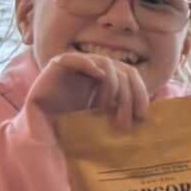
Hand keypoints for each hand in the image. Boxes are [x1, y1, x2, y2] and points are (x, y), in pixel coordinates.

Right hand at [28, 50, 150, 129]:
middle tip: (125, 121)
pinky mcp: (58, 64)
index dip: (140, 92)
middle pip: (122, 71)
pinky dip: (90, 66)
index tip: (144, 115)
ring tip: (106, 110)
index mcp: (105, 78)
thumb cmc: (71, 128)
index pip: (130, 76)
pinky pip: (77, 58)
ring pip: (106, 64)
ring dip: (112, 87)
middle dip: (128, 96)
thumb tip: (150, 119)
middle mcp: (93, 69)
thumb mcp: (102, 120)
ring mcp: (77, 64)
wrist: (40, 131)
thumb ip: (120, 113)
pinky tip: (99, 78)